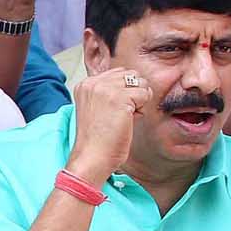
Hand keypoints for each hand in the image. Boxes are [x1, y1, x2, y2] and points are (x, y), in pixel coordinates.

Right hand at [65, 66, 152, 184]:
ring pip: (140, 83)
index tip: (115, 111)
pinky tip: (128, 121)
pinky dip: (142, 110)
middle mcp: (93, 82)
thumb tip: (134, 82)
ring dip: (139, 101)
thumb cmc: (97, 140)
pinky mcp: (119, 97)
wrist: (92, 157)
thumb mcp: (96, 108)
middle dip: (134, 93)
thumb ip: (108, 92)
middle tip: (122, 114)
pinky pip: (145, 95)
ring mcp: (105, 88)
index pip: (118, 73)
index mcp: (85, 84)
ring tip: (125, 118)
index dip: (125, 91)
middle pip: (131, 75)